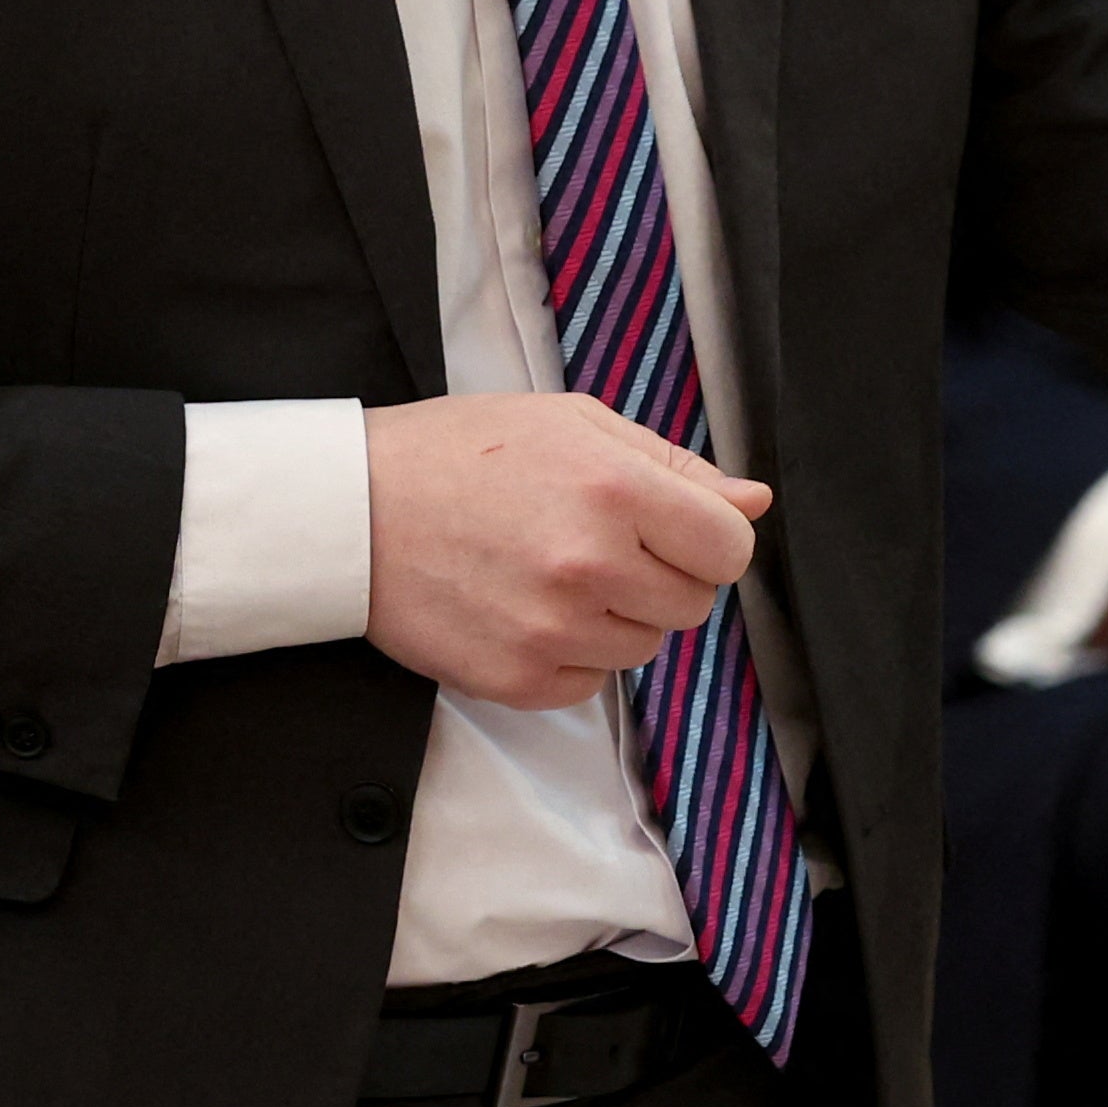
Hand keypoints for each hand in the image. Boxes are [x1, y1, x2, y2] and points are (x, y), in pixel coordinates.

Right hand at [362, 394, 766, 710]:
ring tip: (551, 569)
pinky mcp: (519, 680)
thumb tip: (753, 502)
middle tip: (597, 541)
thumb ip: (672, 465)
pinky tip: (524, 606)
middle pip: (692, 605)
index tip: (673, 529)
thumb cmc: (463, 453)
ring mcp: (554, 631)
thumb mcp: (572, 423)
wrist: (354, 510)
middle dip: (661, 575)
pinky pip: (591, 683)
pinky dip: (571, 653)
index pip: (728, 550)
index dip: (707, 539)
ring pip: (643, 647)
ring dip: (616, 616)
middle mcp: (591, 566)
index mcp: (615, 490)